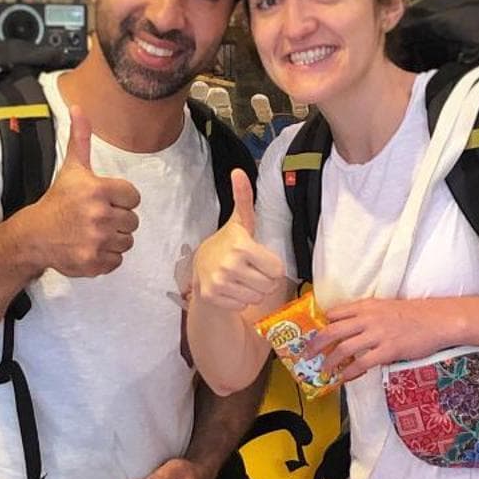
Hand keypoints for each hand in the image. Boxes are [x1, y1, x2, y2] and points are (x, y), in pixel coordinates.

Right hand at [22, 107, 140, 277]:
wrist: (34, 236)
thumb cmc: (57, 200)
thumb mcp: (71, 168)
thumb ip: (80, 138)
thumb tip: (78, 106)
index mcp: (98, 190)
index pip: (134, 197)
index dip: (121, 199)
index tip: (103, 200)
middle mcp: (100, 215)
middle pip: (133, 221)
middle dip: (118, 220)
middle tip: (96, 218)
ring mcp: (97, 241)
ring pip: (127, 241)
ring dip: (114, 239)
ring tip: (94, 233)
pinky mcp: (94, 262)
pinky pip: (117, 261)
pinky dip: (107, 257)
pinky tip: (90, 247)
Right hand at [192, 169, 283, 310]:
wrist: (200, 267)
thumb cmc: (228, 243)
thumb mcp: (240, 221)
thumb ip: (244, 198)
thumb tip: (238, 172)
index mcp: (241, 245)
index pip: (278, 270)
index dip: (272, 267)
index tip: (260, 260)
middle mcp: (229, 264)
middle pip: (270, 286)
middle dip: (264, 280)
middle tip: (251, 271)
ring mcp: (219, 282)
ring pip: (257, 298)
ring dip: (253, 292)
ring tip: (241, 279)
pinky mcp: (213, 297)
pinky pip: (243, 306)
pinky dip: (240, 301)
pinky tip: (231, 289)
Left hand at [309, 298, 460, 381]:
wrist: (438, 320)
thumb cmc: (414, 315)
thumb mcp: (385, 308)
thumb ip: (367, 316)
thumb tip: (350, 330)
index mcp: (366, 306)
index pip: (334, 313)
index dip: (320, 325)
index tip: (312, 336)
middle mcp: (368, 318)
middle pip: (331, 331)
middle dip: (314, 345)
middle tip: (305, 355)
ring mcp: (377, 334)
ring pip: (343, 349)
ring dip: (329, 362)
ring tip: (323, 371)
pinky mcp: (388, 350)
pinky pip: (362, 364)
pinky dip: (349, 373)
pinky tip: (343, 378)